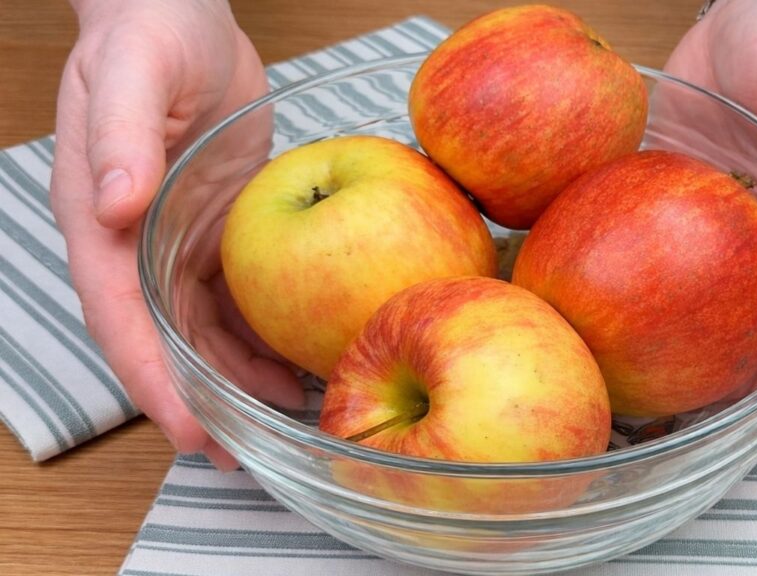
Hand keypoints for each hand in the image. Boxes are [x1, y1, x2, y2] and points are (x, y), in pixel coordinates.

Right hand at [51, 0, 303, 468]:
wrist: (180, 15)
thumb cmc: (147, 35)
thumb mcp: (133, 75)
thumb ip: (122, 138)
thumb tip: (115, 208)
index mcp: (100, 221)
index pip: (121, 316)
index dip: (151, 380)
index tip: (188, 431)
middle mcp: (135, 242)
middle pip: (162, 339)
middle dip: (196, 400)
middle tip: (241, 452)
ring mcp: (176, 239)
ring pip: (202, 326)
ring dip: (236, 374)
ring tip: (282, 413)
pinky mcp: (218, 229)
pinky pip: (237, 295)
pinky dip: (261, 330)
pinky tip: (294, 358)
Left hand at [664, 0, 756, 401]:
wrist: (741, 8)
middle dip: (752, 362)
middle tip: (720, 413)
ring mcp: (718, 217)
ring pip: (710, 288)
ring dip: (692, 335)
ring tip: (661, 385)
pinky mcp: (672, 195)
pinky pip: (656, 241)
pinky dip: (641, 278)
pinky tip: (610, 308)